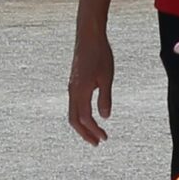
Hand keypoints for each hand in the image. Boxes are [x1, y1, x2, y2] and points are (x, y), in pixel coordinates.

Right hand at [67, 26, 114, 144]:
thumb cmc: (100, 55)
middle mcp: (72, 91)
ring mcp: (72, 87)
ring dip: (83, 125)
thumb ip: (104, 97)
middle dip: (85, 133)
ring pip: (72, 113)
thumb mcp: (106, 77)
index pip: (85, 118)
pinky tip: (90, 116)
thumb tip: (105, 116)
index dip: (94, 130)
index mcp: (80, 91)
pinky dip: (81, 115)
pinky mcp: (74, 83)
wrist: (88, 37)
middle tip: (97, 143)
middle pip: (74, 120)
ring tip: (94, 133)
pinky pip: (73, 105)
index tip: (104, 138)